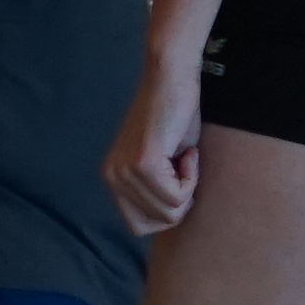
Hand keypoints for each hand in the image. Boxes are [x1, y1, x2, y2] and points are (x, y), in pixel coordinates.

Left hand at [111, 55, 203, 235]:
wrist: (173, 78)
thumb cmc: (175, 115)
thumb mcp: (162, 164)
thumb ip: (156, 191)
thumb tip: (169, 219)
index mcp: (113, 179)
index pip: (139, 226)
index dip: (167, 210)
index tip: (175, 178)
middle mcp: (112, 178)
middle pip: (156, 223)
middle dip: (180, 200)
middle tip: (182, 165)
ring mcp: (126, 172)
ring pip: (170, 211)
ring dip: (188, 186)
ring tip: (183, 154)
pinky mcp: (143, 164)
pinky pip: (177, 196)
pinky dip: (191, 178)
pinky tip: (186, 152)